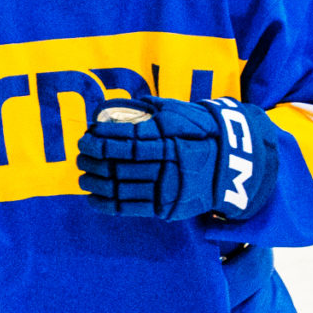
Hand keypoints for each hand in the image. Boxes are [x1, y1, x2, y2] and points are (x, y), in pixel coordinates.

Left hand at [75, 94, 281, 220]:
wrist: (233, 166)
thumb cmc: (201, 133)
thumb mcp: (182, 114)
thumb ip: (153, 110)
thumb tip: (120, 105)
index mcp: (171, 138)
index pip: (129, 139)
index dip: (104, 138)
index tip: (87, 136)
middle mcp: (169, 164)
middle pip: (122, 164)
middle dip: (96, 160)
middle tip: (79, 155)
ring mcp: (169, 187)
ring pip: (124, 186)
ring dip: (97, 182)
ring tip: (82, 176)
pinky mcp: (168, 207)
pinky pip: (132, 207)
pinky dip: (108, 204)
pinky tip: (92, 198)